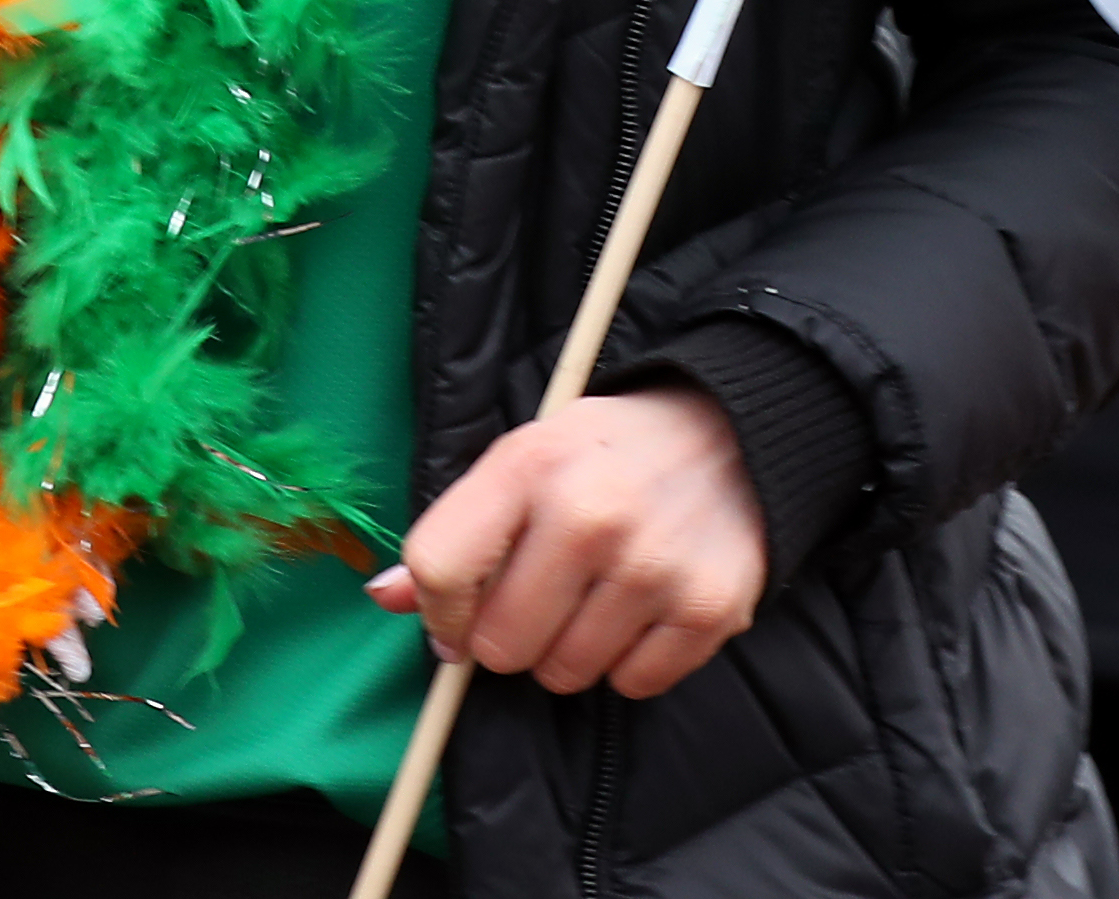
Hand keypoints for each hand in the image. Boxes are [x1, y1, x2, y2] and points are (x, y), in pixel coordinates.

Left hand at [368, 386, 764, 699]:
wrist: (732, 433)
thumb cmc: (606, 454)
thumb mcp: (522, 460)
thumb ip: (455, 530)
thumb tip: (385, 597)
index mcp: (529, 467)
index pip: (440, 568)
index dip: (437, 612)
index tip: (455, 619)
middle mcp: (589, 516)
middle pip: (501, 644)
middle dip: (508, 637)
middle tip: (538, 601)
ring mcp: (652, 567)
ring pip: (564, 675)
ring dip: (568, 652)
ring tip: (592, 598)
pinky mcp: (708, 610)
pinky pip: (631, 685)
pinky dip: (627, 663)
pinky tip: (637, 610)